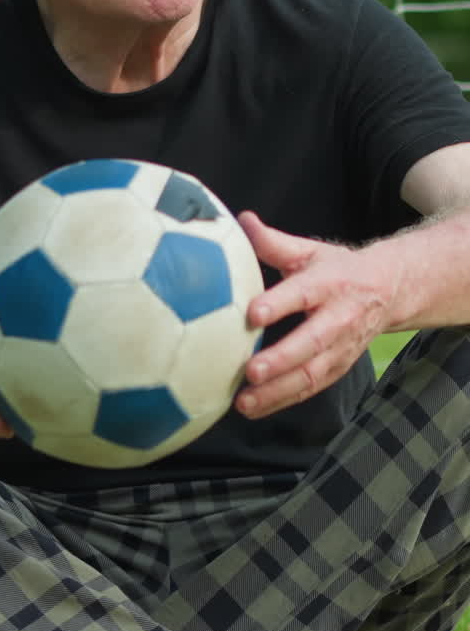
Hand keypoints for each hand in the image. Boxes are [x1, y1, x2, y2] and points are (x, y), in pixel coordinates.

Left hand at [234, 211, 393, 418]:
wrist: (389, 292)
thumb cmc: (338, 270)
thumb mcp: (310, 252)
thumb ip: (274, 243)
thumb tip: (242, 221)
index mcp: (330, 284)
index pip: (303, 294)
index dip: (279, 304)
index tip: (253, 314)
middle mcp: (338, 319)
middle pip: (311, 342)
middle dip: (281, 359)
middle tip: (250, 370)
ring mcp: (340, 349)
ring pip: (310, 374)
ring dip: (277, 391)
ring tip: (244, 402)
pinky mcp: (337, 370)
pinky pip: (309, 389)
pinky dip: (281, 402)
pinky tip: (253, 409)